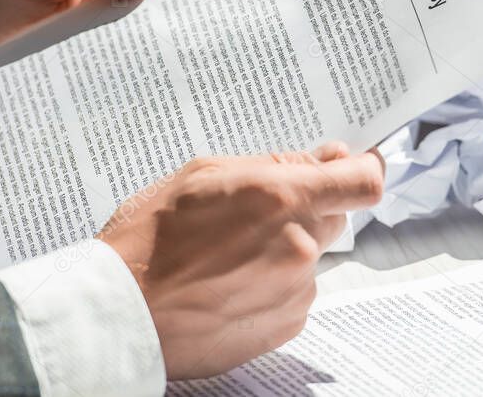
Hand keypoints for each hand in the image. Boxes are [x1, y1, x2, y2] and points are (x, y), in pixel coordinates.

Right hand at [96, 142, 383, 379]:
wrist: (119, 316)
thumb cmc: (148, 240)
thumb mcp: (202, 175)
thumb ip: (274, 164)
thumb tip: (328, 157)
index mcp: (280, 198)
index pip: (362, 182)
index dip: (363, 171)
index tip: (355, 167)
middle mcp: (298, 246)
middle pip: (333, 217)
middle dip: (305, 209)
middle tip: (254, 214)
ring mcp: (294, 290)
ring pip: (309, 256)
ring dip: (283, 250)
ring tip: (224, 257)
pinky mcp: (285, 325)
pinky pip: (294, 292)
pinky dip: (271, 285)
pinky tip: (227, 285)